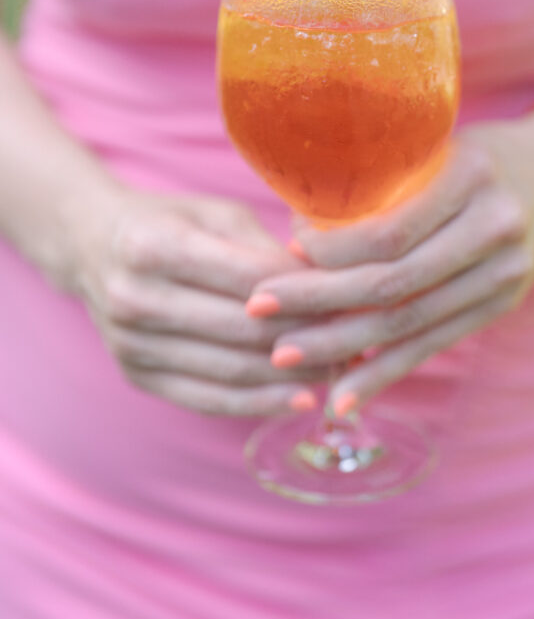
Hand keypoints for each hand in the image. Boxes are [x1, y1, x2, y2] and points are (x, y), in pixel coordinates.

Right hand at [69, 185, 329, 415]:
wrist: (91, 246)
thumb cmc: (171, 221)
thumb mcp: (218, 214)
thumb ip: (268, 250)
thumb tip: (332, 288)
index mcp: (155, 245)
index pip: (251, 279)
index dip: (309, 293)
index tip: (354, 298)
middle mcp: (135, 298)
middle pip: (245, 330)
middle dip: (310, 338)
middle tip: (359, 340)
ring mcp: (130, 343)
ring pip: (232, 371)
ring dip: (293, 377)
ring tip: (342, 371)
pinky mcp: (136, 374)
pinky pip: (208, 399)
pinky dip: (259, 404)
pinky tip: (300, 400)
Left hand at [247, 113, 533, 415]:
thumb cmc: (474, 156)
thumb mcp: (432, 148)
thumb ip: (380, 185)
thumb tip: (298, 238)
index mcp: (470, 176)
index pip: (388, 232)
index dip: (329, 251)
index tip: (285, 251)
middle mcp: (494, 228)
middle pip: (394, 283)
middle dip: (319, 302)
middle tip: (259, 311)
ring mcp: (504, 275)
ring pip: (409, 323)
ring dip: (342, 347)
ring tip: (285, 356)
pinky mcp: (501, 306)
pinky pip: (433, 345)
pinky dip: (385, 373)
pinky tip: (343, 397)